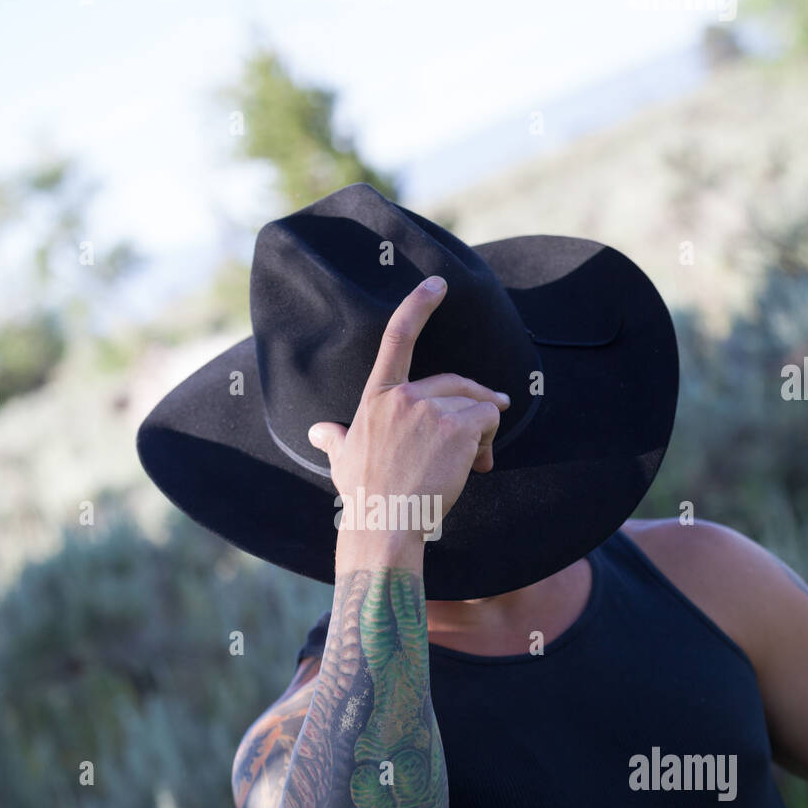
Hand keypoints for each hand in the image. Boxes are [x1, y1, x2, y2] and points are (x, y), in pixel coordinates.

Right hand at [308, 276, 510, 559]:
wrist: (385, 523)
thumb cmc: (364, 495)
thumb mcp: (342, 460)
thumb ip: (335, 438)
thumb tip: (318, 432)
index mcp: (377, 397)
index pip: (398, 339)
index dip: (418, 306)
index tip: (437, 284)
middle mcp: (403, 396)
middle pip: (456, 383)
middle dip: (477, 403)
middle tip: (483, 436)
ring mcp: (431, 410)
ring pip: (477, 406)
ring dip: (482, 434)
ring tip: (473, 462)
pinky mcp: (456, 427)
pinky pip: (488, 422)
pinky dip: (489, 442)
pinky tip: (476, 465)